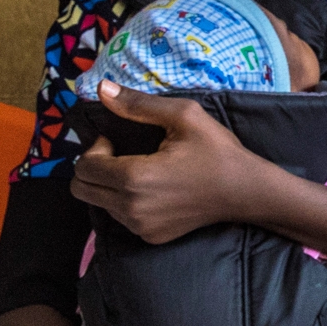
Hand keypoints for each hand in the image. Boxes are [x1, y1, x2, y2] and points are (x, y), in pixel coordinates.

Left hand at [69, 84, 293, 243]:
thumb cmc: (217, 150)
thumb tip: (101, 88)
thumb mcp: (184, 116)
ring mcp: (139, 226)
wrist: (246, 191)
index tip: (116, 140)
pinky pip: (120, 218)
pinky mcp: (149, 237)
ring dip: (108, 185)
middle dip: (93, 168)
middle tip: (120, 156)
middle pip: (80, 189)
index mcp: (134, 177)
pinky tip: (153, 190)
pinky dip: (125, 202)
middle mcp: (130, 207)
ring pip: (99, 203)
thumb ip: (138, 104)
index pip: (84, 166)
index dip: (95, 148)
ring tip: (140, 172)